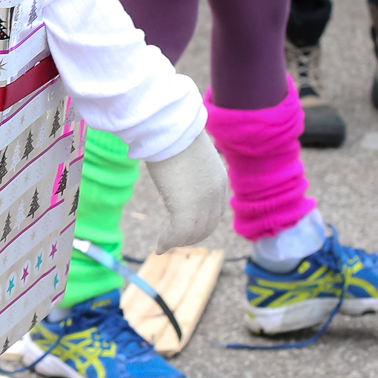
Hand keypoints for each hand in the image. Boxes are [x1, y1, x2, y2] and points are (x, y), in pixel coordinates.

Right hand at [145, 131, 227, 254]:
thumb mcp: (187, 151)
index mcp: (218, 179)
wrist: (170, 131)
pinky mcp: (186, 210)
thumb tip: (171, 159)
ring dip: (179, 241)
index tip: (188, 226)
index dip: (202, 222)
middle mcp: (216, 194)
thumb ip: (186, 164)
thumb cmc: (172, 133)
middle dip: (192, 236)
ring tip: (165, 244)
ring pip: (194, 232)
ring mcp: (203, 204)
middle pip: (207, 225)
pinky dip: (168, 242)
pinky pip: (178, 234)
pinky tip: (159, 247)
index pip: (215, 210)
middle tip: (175, 239)